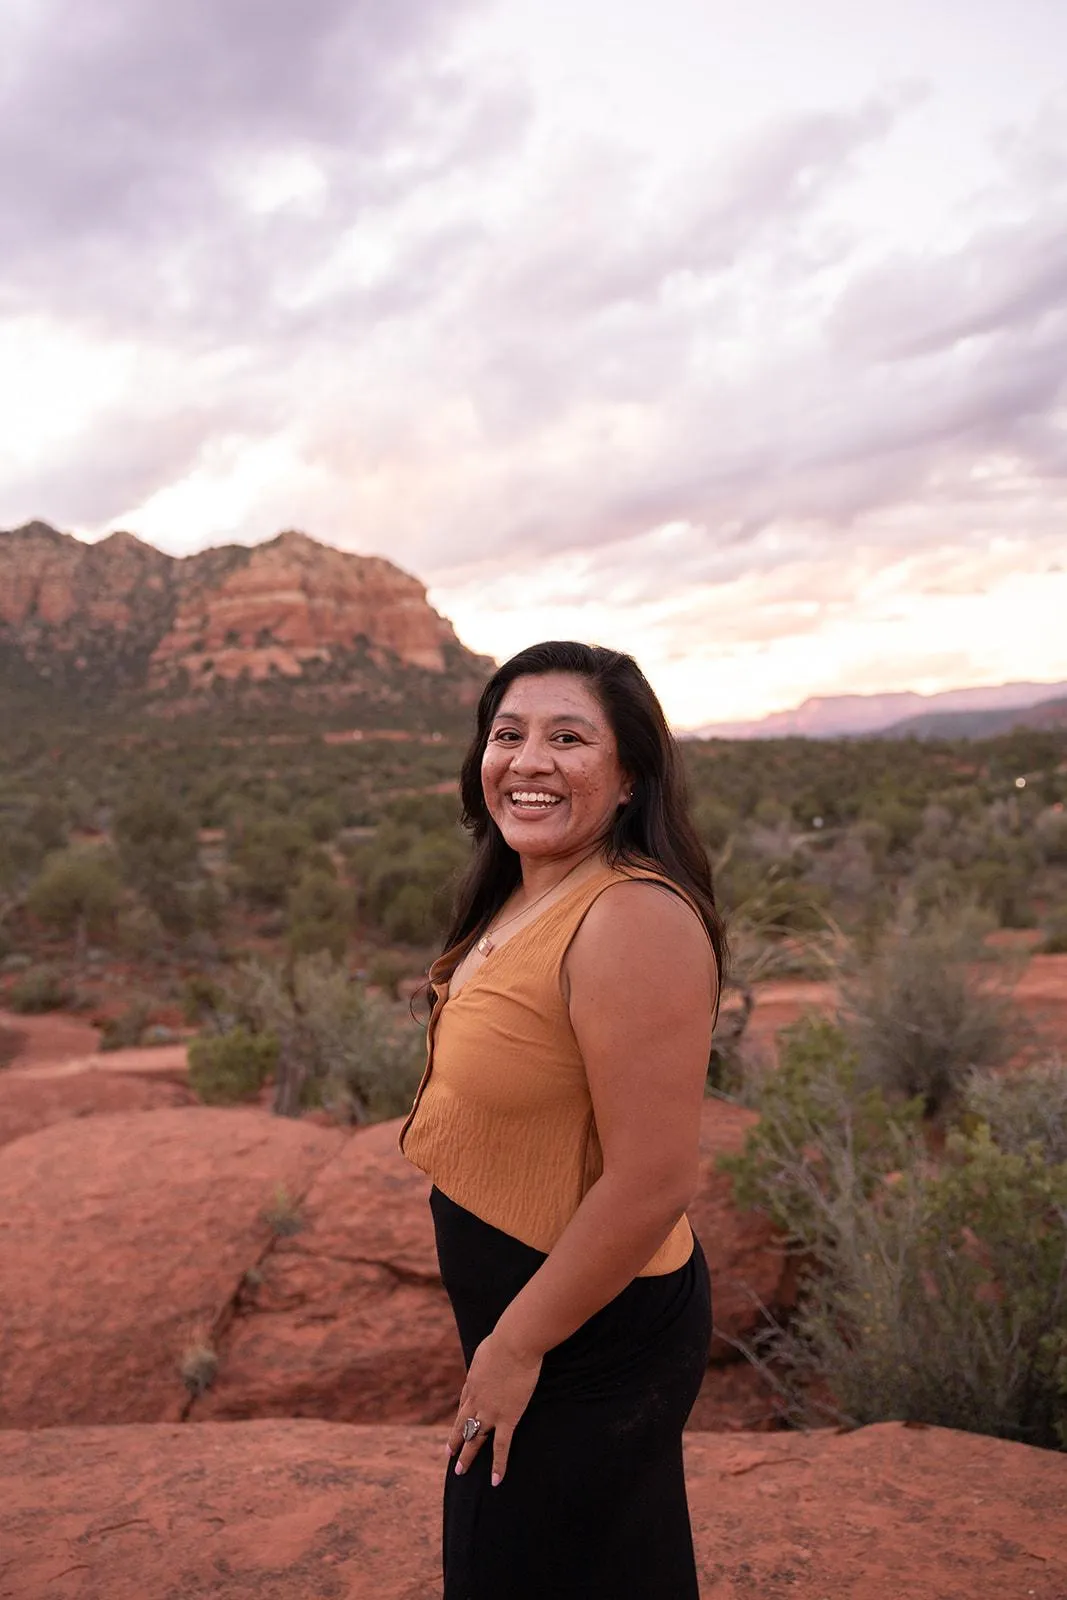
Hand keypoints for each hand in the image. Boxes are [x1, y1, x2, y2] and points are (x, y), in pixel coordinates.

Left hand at [446, 1330, 542, 1485]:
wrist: (514, 1343)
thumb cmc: (505, 1338)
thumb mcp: (488, 1346)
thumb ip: (488, 1356)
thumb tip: (492, 1353)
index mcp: (472, 1382)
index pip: (464, 1403)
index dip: (462, 1416)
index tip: (459, 1425)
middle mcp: (476, 1400)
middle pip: (462, 1424)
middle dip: (455, 1442)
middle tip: (449, 1456)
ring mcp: (490, 1412)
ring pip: (475, 1439)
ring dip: (467, 1456)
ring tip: (460, 1471)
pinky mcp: (507, 1418)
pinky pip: (502, 1446)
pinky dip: (498, 1465)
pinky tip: (496, 1480)